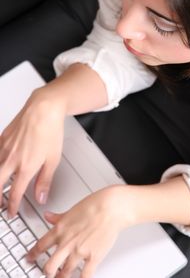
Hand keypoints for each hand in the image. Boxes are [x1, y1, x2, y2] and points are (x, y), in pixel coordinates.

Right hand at [0, 87, 65, 216]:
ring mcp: (5, 148)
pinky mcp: (2, 138)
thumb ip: (45, 180)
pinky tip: (0, 164)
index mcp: (25, 167)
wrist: (44, 109)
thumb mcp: (53, 160)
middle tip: (0, 205)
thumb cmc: (50, 131)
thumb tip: (41, 196)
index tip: (11, 211)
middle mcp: (11, 159)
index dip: (12, 206)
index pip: (15, 194)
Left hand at [27, 186, 130, 277]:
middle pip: (49, 266)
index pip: (40, 246)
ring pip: (64, 273)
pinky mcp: (93, 257)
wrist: (110, 208)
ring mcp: (79, 252)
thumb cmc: (94, 205)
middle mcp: (67, 243)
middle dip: (47, 272)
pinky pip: (84, 276)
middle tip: (48, 273)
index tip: (30, 258)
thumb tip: (48, 216)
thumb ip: (58, 217)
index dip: (33, 255)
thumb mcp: (71, 210)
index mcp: (60, 230)